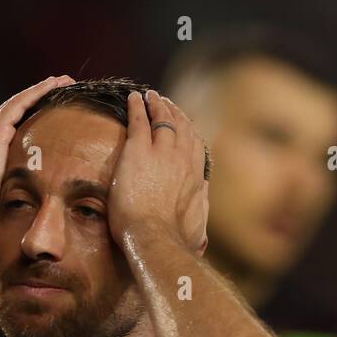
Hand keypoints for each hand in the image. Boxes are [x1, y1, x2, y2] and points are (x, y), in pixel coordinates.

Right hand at [0, 75, 74, 246]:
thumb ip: (11, 200)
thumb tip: (28, 214)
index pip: (13, 131)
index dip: (31, 119)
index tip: (51, 114)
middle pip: (16, 112)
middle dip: (37, 100)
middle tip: (60, 89)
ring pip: (19, 103)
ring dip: (41, 90)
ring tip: (62, 81)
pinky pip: (19, 105)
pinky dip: (36, 93)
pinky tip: (53, 84)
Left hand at [107, 90, 208, 252]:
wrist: (153, 235)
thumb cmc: (170, 239)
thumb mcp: (194, 231)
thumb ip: (197, 227)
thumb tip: (203, 241)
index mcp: (195, 176)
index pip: (195, 146)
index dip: (189, 132)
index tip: (185, 125)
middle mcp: (182, 159)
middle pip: (182, 127)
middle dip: (175, 112)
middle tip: (166, 102)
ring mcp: (162, 151)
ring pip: (162, 119)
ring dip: (157, 104)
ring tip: (151, 96)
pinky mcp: (139, 149)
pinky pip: (140, 119)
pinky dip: (137, 106)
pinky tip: (134, 97)